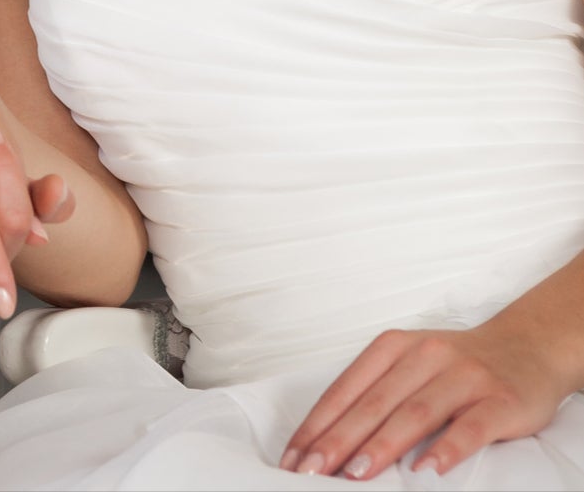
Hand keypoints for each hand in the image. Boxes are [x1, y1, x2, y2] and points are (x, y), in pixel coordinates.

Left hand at [280, 320, 570, 478]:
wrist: (526, 347)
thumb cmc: (455, 364)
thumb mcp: (408, 366)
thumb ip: (374, 394)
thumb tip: (327, 439)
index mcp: (393, 347)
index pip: (345, 389)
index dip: (317, 424)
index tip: (294, 457)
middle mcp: (425, 356)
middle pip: (374, 403)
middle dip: (337, 439)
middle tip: (313, 471)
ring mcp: (464, 376)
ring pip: (415, 412)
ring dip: (382, 445)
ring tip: (355, 473)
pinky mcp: (500, 400)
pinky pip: (471, 427)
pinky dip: (447, 449)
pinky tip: (427, 471)